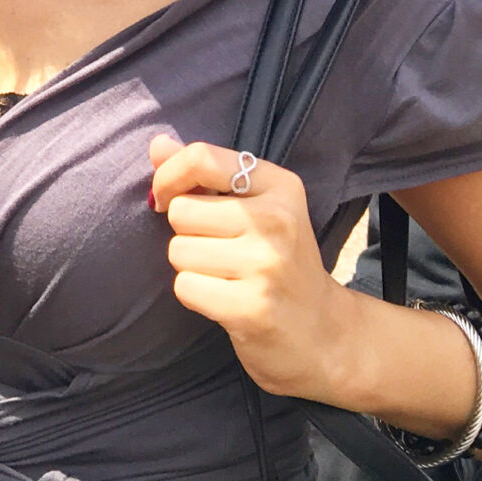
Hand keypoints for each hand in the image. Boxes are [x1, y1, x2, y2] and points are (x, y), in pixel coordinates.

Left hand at [150, 133, 349, 398]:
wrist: (324, 335)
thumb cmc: (279, 263)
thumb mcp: (255, 207)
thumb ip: (204, 174)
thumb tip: (157, 145)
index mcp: (280, 186)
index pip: (202, 158)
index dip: (169, 176)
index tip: (167, 196)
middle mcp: (276, 220)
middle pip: (182, 210)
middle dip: (186, 232)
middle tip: (218, 250)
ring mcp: (265, 265)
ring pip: (178, 250)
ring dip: (191, 266)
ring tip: (226, 276)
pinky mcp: (251, 308)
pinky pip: (185, 286)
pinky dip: (195, 294)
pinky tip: (225, 300)